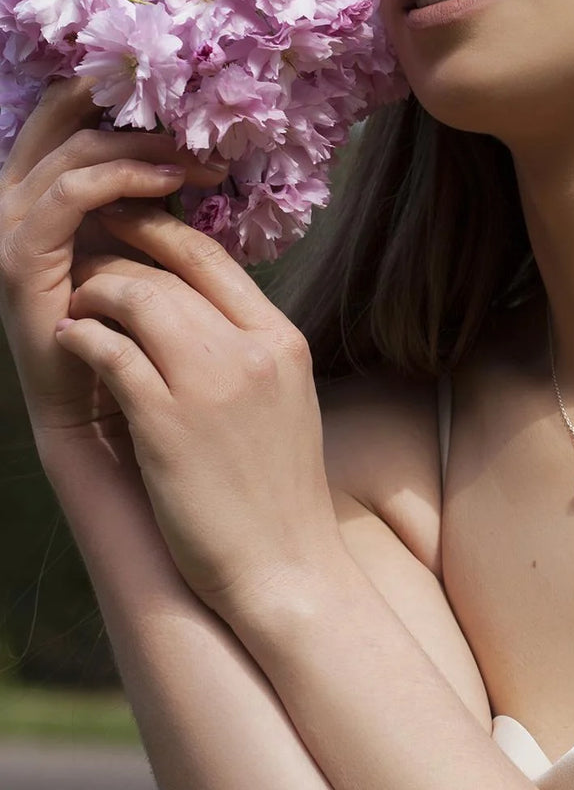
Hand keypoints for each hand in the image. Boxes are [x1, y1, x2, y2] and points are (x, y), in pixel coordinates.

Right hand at [0, 75, 227, 459]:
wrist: (101, 396)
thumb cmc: (130, 315)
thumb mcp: (140, 234)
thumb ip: (149, 187)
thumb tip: (194, 139)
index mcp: (38, 183)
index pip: (62, 110)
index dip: (112, 88)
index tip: (179, 89)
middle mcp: (15, 195)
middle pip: (59, 116)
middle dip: (126, 106)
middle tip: (190, 113)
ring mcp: (11, 226)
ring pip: (74, 152)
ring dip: (142, 146)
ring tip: (198, 158)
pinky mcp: (20, 258)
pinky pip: (69, 197)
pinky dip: (121, 179)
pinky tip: (169, 183)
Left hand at [53, 200, 342, 622]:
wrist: (285, 566)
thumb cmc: (275, 491)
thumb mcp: (283, 399)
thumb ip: (246, 349)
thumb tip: (194, 309)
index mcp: (281, 341)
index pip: (213, 258)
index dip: (161, 231)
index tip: (128, 223)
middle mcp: (251, 351)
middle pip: (169, 272)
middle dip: (117, 261)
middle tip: (84, 266)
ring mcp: (210, 384)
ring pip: (137, 299)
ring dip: (95, 296)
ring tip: (78, 308)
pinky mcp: (167, 423)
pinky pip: (110, 351)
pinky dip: (82, 338)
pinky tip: (71, 343)